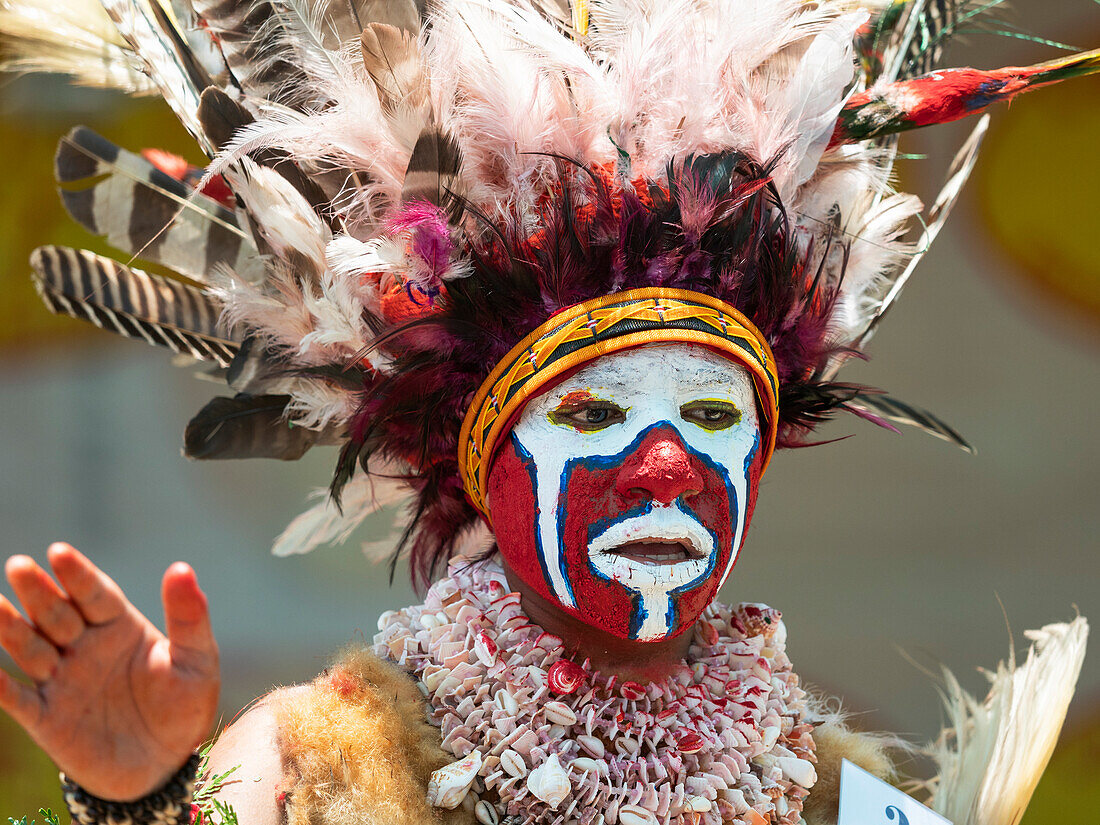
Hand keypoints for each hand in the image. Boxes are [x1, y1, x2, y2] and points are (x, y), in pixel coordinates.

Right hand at [0, 543, 219, 800]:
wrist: (165, 763)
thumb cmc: (184, 704)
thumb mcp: (196, 659)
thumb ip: (188, 616)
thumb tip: (182, 568)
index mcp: (119, 626)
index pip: (95, 594)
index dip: (77, 573)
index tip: (59, 551)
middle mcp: (84, 646)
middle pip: (58, 614)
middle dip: (39, 591)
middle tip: (20, 565)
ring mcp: (62, 680)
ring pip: (31, 649)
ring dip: (11, 629)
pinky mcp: (46, 717)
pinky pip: (17, 698)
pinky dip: (0, 686)